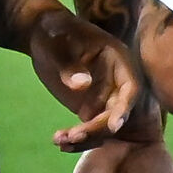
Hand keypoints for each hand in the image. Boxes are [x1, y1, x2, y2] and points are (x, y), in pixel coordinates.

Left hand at [19, 5, 154, 150]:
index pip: (130, 86)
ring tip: (62, 140)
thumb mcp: (57, 44)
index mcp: (117, 59)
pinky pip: (89, 126)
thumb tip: (83, 85)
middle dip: (99, 127)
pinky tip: (60, 141)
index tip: (113, 126)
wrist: (41, 34)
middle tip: (76, 135)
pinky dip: (77, 136)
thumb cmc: (52, 31)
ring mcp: (104, 95)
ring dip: (87, 136)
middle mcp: (116, 80)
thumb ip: (70, 64)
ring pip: (103, 123)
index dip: (125, 107)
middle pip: (117, 110)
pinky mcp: (90, 105)